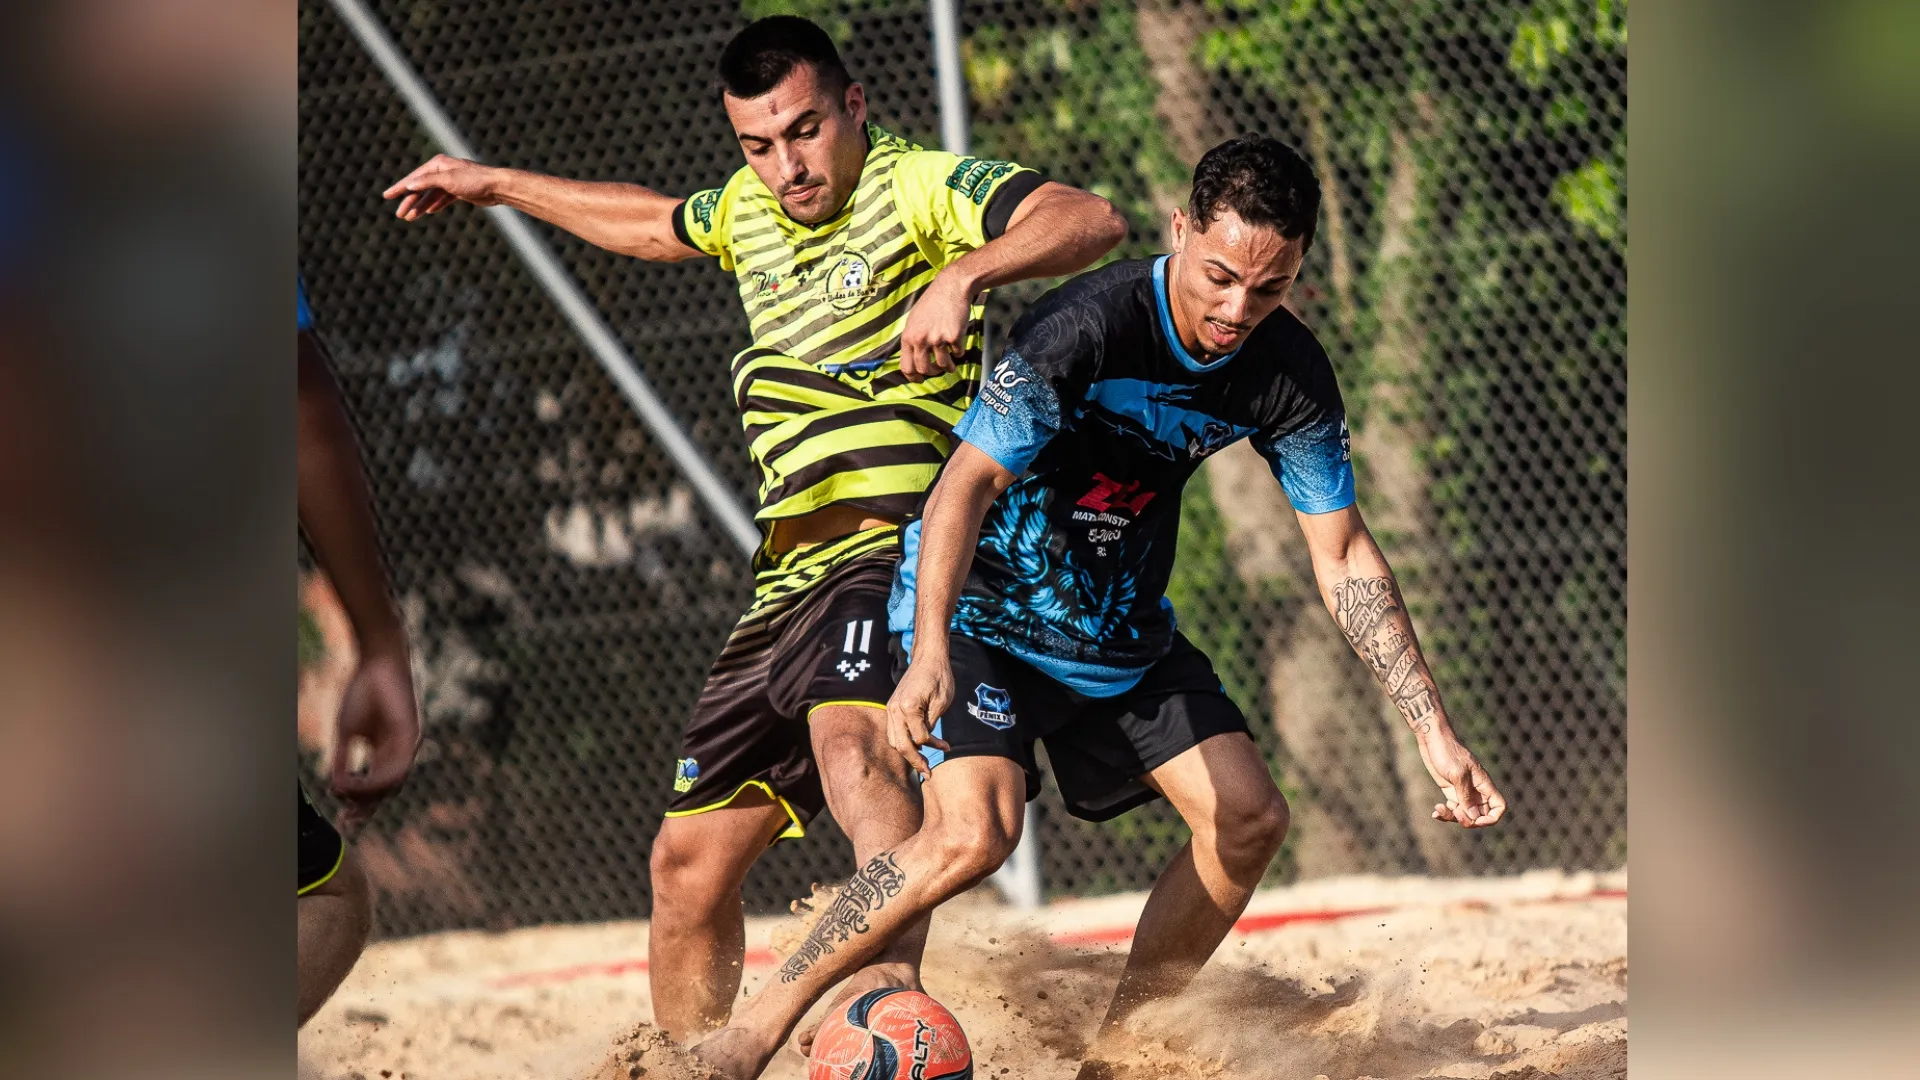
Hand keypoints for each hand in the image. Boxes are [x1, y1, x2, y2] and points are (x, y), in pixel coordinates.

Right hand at [329, 645, 421, 832]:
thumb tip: (335, 786)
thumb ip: (342, 759)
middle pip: (387, 791)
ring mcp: (408, 746)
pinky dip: (376, 780)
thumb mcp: (346, 732)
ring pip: (393, 784)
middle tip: (346, 820)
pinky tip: (357, 784)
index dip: (361, 804)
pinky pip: (398, 768)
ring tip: (345, 798)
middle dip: (366, 807)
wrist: (377, 663)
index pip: (377, 786)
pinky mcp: (412, 736)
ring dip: (368, 795)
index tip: (343, 819)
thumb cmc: (362, 692)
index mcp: (386, 751)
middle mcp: (400, 752)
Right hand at [383, 154, 503, 220]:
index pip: (414, 178)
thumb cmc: (474, 180)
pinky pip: (442, 198)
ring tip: (409, 218)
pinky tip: (428, 212)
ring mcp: (451, 181)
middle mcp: (443, 171)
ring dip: (421, 206)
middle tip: (399, 215)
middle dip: (410, 201)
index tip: (386, 195)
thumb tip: (409, 185)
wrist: (497, 187)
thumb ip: (428, 182)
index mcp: (438, 164)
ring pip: (431, 195)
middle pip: (421, 187)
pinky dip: (435, 204)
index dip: (399, 187)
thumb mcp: (448, 180)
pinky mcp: (460, 190)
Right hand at [885, 652, 953, 777]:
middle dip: (915, 761)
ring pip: (894, 740)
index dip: (934, 745)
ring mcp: (891, 708)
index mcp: (908, 706)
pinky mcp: (892, 707)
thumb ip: (931, 724)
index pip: (919, 737)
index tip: (947, 748)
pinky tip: (915, 748)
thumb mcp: (941, 702)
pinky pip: (894, 731)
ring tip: (922, 764)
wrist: (928, 657)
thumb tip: (925, 744)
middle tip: (928, 774)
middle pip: (901, 744)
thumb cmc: (939, 677)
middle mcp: (895, 709)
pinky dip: (903, 741)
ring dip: (907, 754)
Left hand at [898, 270, 973, 382]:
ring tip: (951, 364)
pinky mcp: (954, 337)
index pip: (906, 367)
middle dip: (933, 373)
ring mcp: (937, 339)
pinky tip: (958, 342)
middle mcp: (920, 340)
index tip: (920, 380)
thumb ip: (912, 339)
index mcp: (908, 337)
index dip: (913, 378)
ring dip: (949, 367)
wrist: (951, 287)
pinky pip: (958, 353)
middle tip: (938, 370)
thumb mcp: (914, 320)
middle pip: (925, 370)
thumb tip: (913, 361)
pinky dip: (959, 351)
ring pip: (943, 365)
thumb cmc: (933, 302)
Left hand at [1415, 728, 1506, 828]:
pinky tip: (1435, 812)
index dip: (1491, 818)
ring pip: (1465, 814)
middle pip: (1480, 815)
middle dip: (1468, 820)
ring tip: (1439, 809)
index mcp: (1484, 784)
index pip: (1499, 807)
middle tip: (1454, 812)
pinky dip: (1445, 813)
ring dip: (1453, 817)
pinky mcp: (1450, 790)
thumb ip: (1465, 796)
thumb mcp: (1457, 773)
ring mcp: (1463, 790)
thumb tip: (1473, 817)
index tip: (1475, 819)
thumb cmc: (1447, 751)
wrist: (1432, 738)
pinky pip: (1453, 809)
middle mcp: (1476, 790)